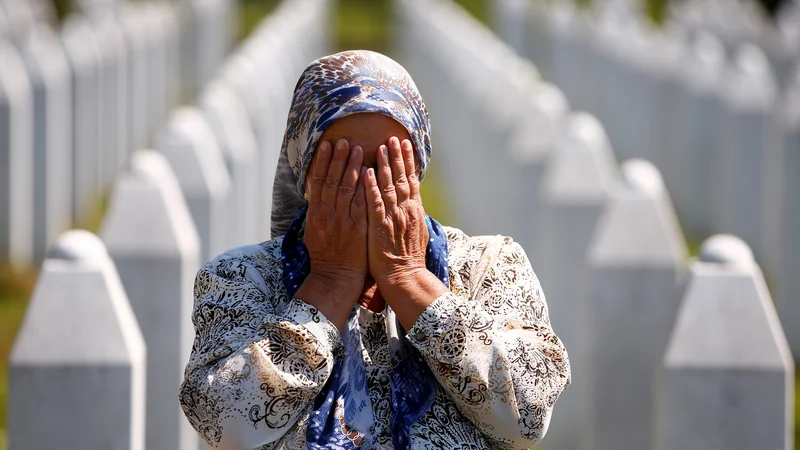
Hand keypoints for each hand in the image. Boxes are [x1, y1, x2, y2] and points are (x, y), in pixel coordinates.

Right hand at [296, 139, 367, 329]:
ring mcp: (343, 220)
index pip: (318, 181)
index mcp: (316, 213)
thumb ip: (318, 211)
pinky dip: (365, 187)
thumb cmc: (326, 255)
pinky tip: (370, 173)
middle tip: (344, 140)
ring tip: (358, 149)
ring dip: (353, 167)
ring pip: (346, 188)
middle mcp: (328, 214)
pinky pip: (362, 203)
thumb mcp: (315, 231)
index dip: (323, 162)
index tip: (327, 145)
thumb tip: (318, 193)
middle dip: (339, 159)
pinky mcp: (358, 228)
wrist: (336, 278)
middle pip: (332, 180)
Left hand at [365, 137, 428, 286]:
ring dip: (385, 165)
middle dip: (397, 156)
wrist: (405, 276)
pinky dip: (371, 187)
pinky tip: (368, 173)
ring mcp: (393, 217)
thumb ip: (412, 215)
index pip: (411, 180)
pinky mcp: (380, 227)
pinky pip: (374, 203)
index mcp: (413, 210)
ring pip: (388, 186)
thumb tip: (413, 202)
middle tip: (393, 137)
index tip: (405, 144)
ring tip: (381, 147)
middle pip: (401, 178)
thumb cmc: (408, 258)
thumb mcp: (415, 232)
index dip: (408, 161)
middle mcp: (405, 210)